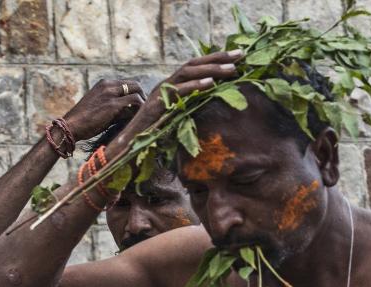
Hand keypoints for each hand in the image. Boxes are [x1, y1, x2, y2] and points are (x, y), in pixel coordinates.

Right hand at [63, 78, 146, 140]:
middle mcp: (107, 85)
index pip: (128, 83)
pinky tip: (140, 117)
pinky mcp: (113, 104)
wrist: (71, 125)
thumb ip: (115, 105)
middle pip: (135, 84)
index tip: (140, 105)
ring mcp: (110, 93)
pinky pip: (135, 101)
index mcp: (104, 83)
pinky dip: (140, 108)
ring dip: (143, 103)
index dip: (137, 93)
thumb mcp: (100, 106)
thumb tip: (132, 111)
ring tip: (143, 115)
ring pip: (137, 91)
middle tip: (145, 110)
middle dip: (143, 96)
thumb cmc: (85, 120)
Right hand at [114, 51, 242, 145]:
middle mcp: (166, 84)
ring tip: (232, 68)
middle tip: (241, 54)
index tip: (239, 56)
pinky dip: (194, 85)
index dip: (216, 60)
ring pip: (187, 73)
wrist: (130, 147)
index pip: (196, 67)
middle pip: (194, 64)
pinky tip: (211, 83)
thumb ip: (193, 110)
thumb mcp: (179, 120)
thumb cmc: (154, 137)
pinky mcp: (157, 105)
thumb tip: (215, 108)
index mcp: (173, 86)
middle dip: (218, 58)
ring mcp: (161, 92)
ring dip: (211, 69)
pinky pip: (178, 91)